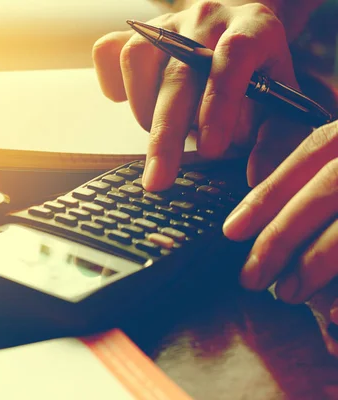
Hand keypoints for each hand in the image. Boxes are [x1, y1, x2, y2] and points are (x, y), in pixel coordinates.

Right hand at [92, 1, 309, 191]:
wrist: (238, 34)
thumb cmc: (259, 74)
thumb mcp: (283, 103)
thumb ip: (277, 139)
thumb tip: (257, 177)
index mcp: (253, 28)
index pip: (233, 57)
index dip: (219, 103)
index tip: (210, 150)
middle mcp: (207, 20)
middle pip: (178, 72)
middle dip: (166, 132)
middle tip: (159, 179)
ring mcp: (168, 24)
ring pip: (138, 60)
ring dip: (143, 110)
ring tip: (162, 136)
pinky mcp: (137, 33)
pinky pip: (108, 51)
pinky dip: (112, 83)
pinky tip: (129, 103)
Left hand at [223, 120, 337, 305]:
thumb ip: (318, 172)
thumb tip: (253, 216)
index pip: (311, 153)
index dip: (268, 193)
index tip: (231, 231)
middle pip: (329, 187)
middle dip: (283, 235)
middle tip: (250, 277)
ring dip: (317, 262)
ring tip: (285, 293)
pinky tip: (332, 309)